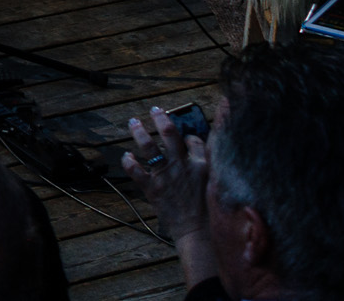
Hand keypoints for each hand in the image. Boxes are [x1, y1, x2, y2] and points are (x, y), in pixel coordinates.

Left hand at [115, 108, 214, 270]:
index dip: (188, 136)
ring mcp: (166, 176)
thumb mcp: (216, 186)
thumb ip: (210, 168)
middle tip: (154, 109)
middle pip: (169, 134)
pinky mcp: (153, 188)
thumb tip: (203, 152)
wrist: (199, 234)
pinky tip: (126, 156)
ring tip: (133, 122)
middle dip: (161, 119)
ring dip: (139, 132)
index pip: (194, 141)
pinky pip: (136, 170)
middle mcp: (182, 166)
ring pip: (149, 147)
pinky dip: (128, 161)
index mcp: (201, 165)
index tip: (185, 136)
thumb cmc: (210, 214)